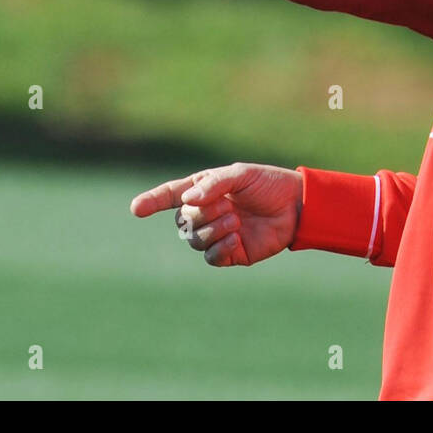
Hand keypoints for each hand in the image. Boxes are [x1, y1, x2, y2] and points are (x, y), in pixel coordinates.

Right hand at [130, 162, 304, 266]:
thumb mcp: (241, 175)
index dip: (152, 201)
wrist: (297, 205)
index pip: (170, 196)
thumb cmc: (268, 184)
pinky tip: (236, 237)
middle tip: (229, 206)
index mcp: (204, 190)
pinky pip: (211, 257)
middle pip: (183, 221)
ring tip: (236, 220)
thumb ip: (214, 184)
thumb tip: (187, 201)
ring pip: (194, 240)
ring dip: (213, 230)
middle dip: (202, 214)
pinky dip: (220, 247)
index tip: (135, 208)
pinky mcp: (231, 252)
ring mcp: (217, 233)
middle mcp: (206, 212)